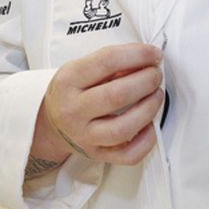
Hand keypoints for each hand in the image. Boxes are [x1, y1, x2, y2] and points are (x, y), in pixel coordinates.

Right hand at [33, 43, 164, 165]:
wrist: (52, 125)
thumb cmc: (73, 93)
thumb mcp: (80, 69)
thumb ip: (110, 64)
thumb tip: (146, 60)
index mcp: (68, 81)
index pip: (107, 61)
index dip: (137, 55)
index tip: (154, 53)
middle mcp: (74, 110)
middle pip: (117, 95)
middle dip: (146, 81)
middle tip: (156, 74)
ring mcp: (85, 136)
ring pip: (123, 128)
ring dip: (149, 109)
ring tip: (156, 95)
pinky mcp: (97, 154)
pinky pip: (127, 155)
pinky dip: (146, 140)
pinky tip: (150, 125)